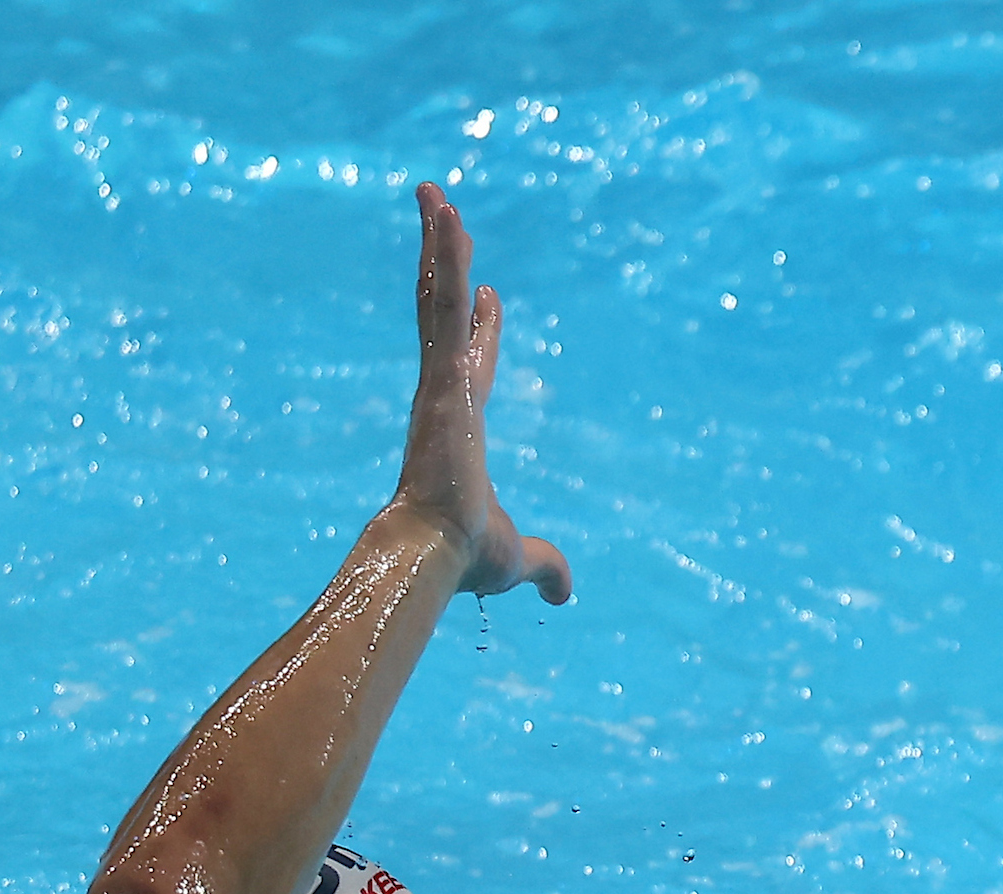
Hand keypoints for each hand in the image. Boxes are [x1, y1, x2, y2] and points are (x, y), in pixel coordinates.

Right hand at [393, 182, 572, 606]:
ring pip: (435, 293)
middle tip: (445, 216)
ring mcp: (438, 379)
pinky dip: (443, 256)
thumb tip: (567, 591)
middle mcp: (443, 394)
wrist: (439, 554)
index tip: (487, 295)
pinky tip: (445, 213)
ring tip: (435, 192)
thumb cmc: (466, 556)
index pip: (472, 364)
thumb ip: (546, 565)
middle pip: (443, 313)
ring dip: (438, 242)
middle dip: (446, 264)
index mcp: (460, 424)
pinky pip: (439, 300)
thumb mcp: (519, 556)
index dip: (481, 331)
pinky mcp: (439, 372)